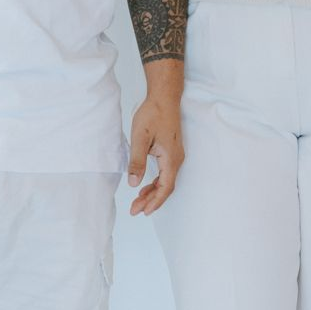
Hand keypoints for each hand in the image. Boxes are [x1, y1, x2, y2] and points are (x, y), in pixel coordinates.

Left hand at [127, 93, 183, 214]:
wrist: (164, 98)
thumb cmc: (153, 114)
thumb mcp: (140, 138)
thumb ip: (137, 162)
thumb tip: (134, 183)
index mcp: (171, 158)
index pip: (165, 187)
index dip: (155, 201)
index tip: (143, 211)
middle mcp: (177, 159)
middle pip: (166, 187)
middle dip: (151, 200)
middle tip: (135, 210)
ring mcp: (175, 156)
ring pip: (166, 181)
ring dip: (153, 192)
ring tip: (138, 201)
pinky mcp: (171, 152)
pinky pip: (165, 173)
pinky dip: (155, 182)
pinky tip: (145, 186)